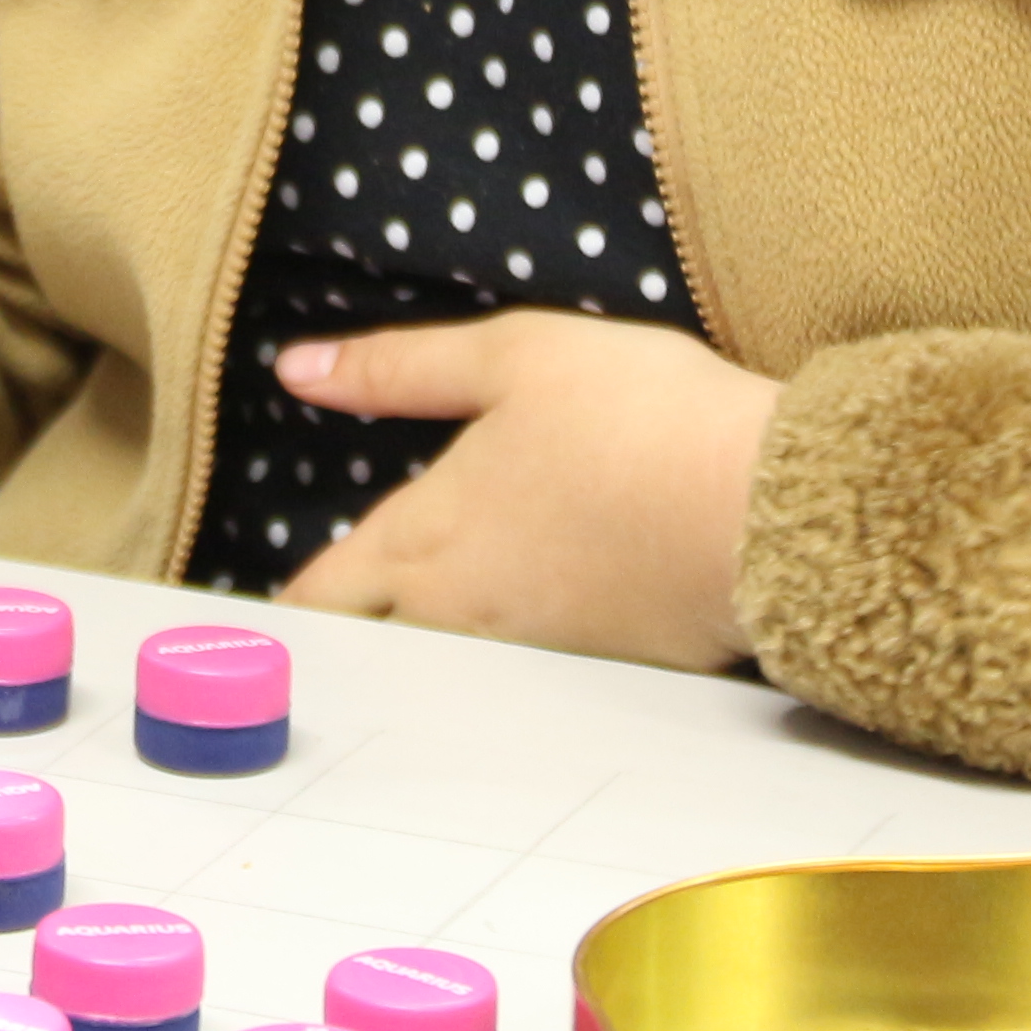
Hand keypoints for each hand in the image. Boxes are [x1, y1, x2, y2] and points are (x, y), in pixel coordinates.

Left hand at [274, 310, 782, 671]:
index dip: (292, 601)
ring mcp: (537, 655)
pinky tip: (527, 626)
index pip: (324, 594)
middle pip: (379, 644)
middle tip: (331, 628)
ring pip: (450, 664)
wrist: (764, 513)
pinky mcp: (607, 671)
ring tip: (410, 629)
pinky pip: (530, 674)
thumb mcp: (511, 357)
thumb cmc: (639, 419)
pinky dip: (508, 659)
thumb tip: (298, 370)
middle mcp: (465, 617)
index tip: (265, 613)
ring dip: (424, 651)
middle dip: (351, 636)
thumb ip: (395, 369)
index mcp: (426, 541)